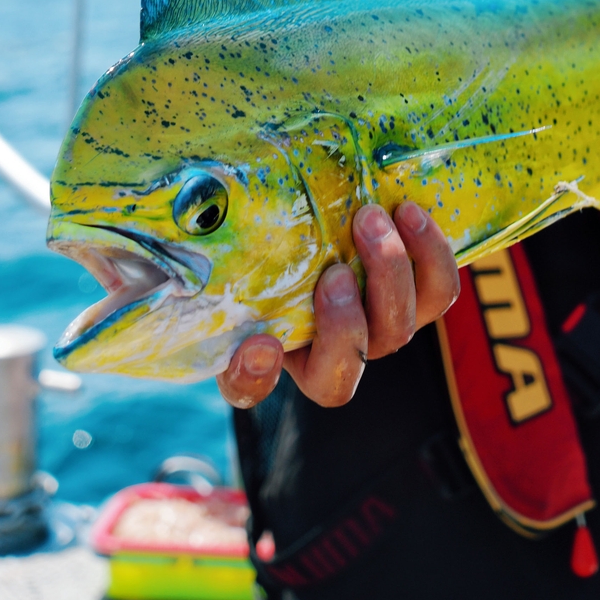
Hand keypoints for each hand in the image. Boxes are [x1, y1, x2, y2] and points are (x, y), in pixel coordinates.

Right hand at [216, 202, 459, 409]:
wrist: (331, 221)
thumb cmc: (270, 240)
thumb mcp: (231, 248)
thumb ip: (198, 253)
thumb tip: (162, 232)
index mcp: (268, 352)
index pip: (248, 387)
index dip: (253, 376)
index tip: (258, 344)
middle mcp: (329, 355)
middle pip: (343, 368)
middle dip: (343, 324)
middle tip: (335, 272)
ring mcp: (377, 329)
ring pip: (398, 330)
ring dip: (390, 276)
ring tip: (374, 220)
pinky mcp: (417, 297)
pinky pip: (437, 291)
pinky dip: (430, 254)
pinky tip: (409, 212)